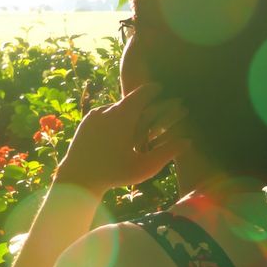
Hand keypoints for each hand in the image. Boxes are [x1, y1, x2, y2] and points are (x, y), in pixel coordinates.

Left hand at [54, 83, 187, 193]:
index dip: (154, 89)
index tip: (162, 88)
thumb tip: (188, 141)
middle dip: (143, 105)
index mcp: (123, 115)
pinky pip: (104, 115)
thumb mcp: (145, 166)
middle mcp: (108, 109)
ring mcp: (95, 114)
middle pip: (130, 101)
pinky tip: (120, 133)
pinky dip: (114, 120)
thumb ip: (168, 152)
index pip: (142, 93)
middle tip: (154, 109)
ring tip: (137, 124)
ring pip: (116, 108)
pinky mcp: (86, 121)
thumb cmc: (114, 174)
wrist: (78, 178)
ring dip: (127, 114)